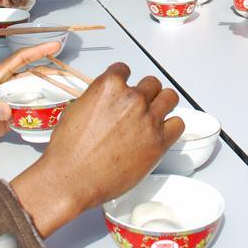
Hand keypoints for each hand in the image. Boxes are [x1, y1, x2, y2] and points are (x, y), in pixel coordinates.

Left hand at [0, 41, 61, 151]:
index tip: (55, 45)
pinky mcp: (9, 116)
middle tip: (69, 75)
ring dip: (48, 91)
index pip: (20, 59)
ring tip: (66, 93)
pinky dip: (41, 110)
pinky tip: (53, 112)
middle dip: (50, 71)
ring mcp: (8, 100)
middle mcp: (5, 86)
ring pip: (32, 92)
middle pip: (31, 75)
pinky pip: (28, 110)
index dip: (38, 51)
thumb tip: (6, 109)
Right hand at [10, 63, 182, 237]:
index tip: (124, 89)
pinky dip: (171, 126)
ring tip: (155, 115)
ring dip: (162, 104)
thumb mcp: (76, 110)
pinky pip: (178, 124)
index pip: (124, 69)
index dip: (124, 80)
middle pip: (151, 83)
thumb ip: (97, 99)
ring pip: (169, 97)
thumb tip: (106, 102)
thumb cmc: (68, 150)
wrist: (72, 178)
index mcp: (109, 87)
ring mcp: (148, 119)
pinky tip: (162, 132)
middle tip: (139, 106)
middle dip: (145, 93)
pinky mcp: (159, 141)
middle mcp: (132, 99)